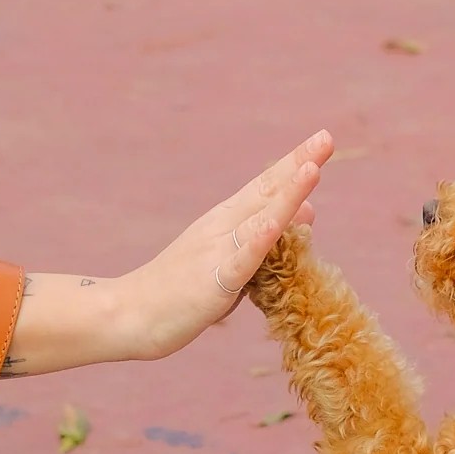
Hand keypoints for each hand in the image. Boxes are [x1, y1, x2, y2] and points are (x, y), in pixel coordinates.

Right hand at [118, 132, 333, 359]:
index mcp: (224, 221)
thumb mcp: (231, 260)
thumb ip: (268, 237)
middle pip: (265, 192)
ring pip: (257, 221)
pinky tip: (276, 226)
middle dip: (297, 165)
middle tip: (325, 138)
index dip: (294, 163)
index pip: (266, 187)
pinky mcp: (212, 283)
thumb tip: (311, 211)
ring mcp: (215, 253)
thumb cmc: (179, 290)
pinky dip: (259, 242)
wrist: (129, 315)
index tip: (322, 140)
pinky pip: (240, 261)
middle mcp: (220, 228)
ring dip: (286, 195)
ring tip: (312, 169)